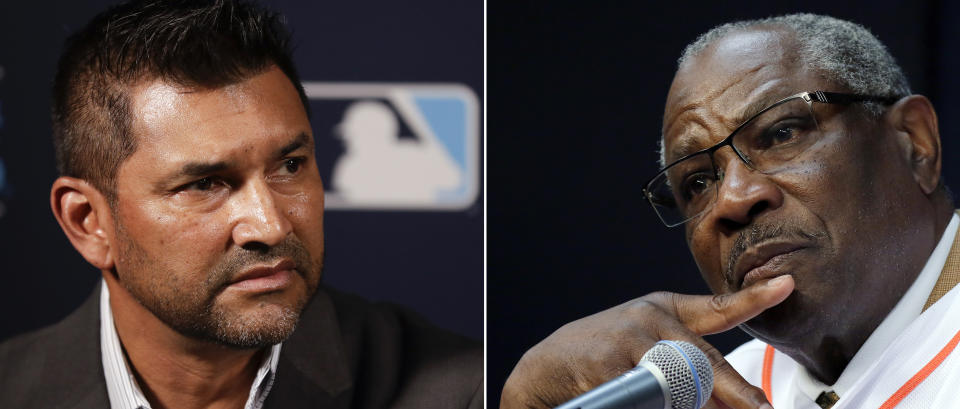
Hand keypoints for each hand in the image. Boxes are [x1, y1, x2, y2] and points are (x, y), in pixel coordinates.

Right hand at [500, 275, 793, 408]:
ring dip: (684, 401)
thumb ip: (689, 373)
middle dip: (739, 394)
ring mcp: (628, 340)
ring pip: (680, 383)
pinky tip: (630, 398)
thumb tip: (733, 402)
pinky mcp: (608, 364)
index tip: (786, 285)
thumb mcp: (647, 354)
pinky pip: (647, 394)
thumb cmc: (603, 359)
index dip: (753, 298)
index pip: (717, 307)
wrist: (546, 368)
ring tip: (657, 397)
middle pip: (705, 362)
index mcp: (663, 313)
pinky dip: (648, 402)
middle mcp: (649, 319)